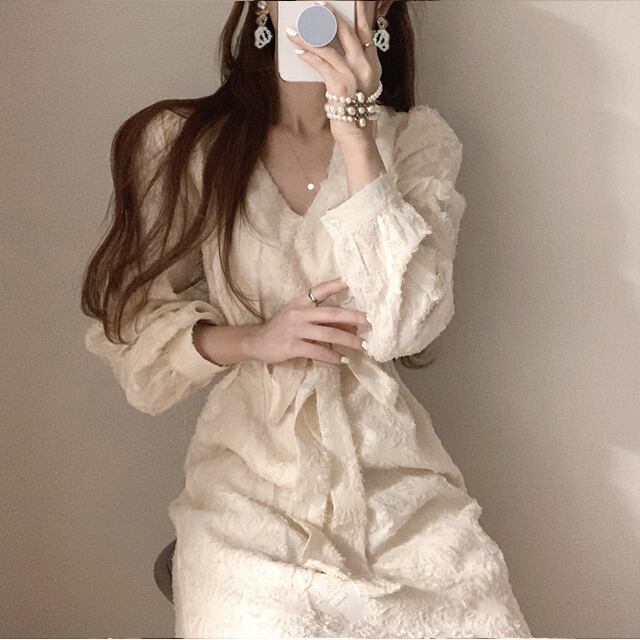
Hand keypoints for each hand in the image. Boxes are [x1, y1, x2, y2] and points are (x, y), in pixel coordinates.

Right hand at [251, 277, 369, 364]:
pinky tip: (343, 360)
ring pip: (328, 334)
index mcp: (300, 303)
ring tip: (362, 346)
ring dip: (348, 340)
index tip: (349, 282)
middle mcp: (299, 314)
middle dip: (353, 318)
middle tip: (369, 322)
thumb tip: (350, 325)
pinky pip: (317, 352)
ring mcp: (296, 330)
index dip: (334, 285)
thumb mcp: (298, 316)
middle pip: (331, 314)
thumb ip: (320, 318)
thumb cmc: (282, 327)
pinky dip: (332, 357)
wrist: (257, 340)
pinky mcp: (292, 346)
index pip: (319, 290)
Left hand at [285, 0, 381, 144]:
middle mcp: (365, 67)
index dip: (361, 14)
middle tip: (319, 4)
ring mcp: (353, 75)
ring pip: (329, 49)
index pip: (367, 33)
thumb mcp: (361, 82)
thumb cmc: (354, 106)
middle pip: (348, 33)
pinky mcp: (339, 85)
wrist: (355, 130)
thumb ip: (354, 63)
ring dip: (309, 38)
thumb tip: (335, 43)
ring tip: (295, 30)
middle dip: (332, 17)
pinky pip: (320, 65)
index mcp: (373, 64)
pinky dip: (308, 56)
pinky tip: (298, 50)